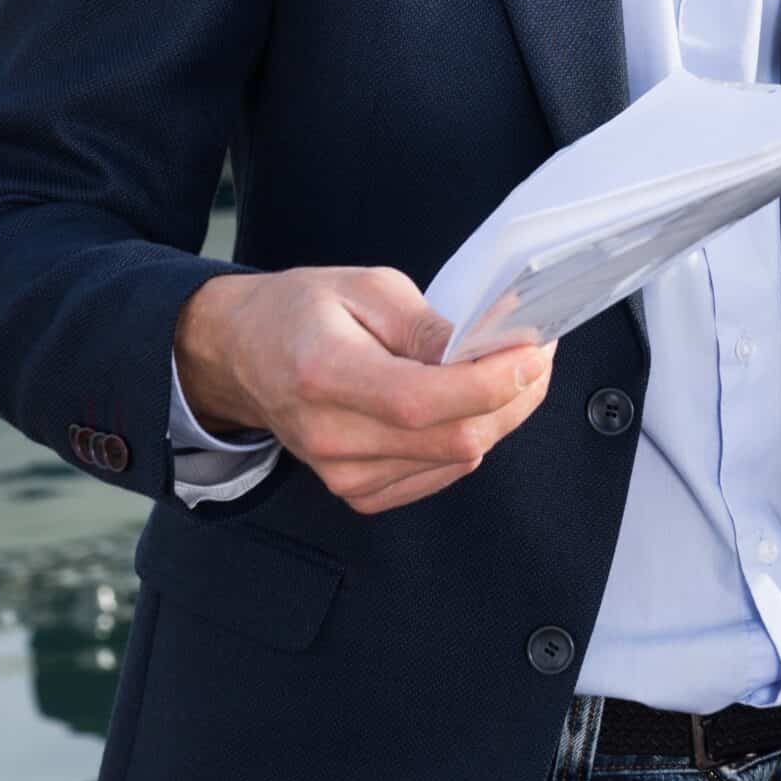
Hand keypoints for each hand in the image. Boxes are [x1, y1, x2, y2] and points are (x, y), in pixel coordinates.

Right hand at [174, 266, 556, 513]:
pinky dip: (470, 438)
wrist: (242, 357)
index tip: (535, 352)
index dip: (491, 382)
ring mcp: (343, 473)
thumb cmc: (302, 313)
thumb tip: (489, 350)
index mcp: (324, 374)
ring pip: (457, 459)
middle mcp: (331, 436)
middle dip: (515, 397)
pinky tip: (471, 404)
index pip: (421, 401)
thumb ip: (428, 325)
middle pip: (452, 439)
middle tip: (538, 355)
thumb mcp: (367, 288)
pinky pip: (441, 474)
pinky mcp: (359, 492)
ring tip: (509, 372)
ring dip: (499, 416)